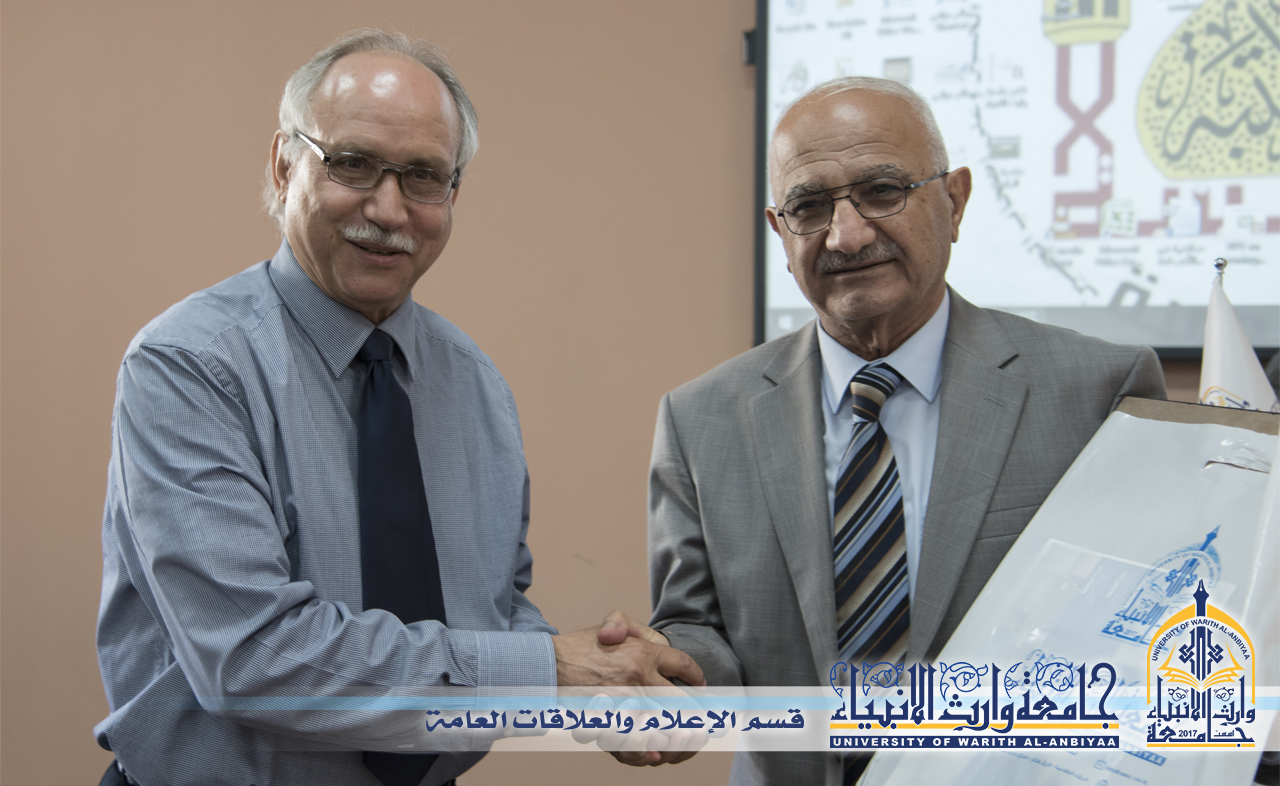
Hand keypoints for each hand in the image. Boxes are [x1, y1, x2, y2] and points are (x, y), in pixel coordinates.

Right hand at [575, 611, 704, 765]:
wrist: (546, 667)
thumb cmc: (580, 647)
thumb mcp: (611, 625)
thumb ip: (635, 627)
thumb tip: (654, 642)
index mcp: (642, 652)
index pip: (683, 665)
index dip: (696, 676)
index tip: (700, 684)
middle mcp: (638, 678)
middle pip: (681, 701)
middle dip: (695, 713)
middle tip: (704, 721)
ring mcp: (623, 703)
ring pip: (662, 726)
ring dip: (677, 736)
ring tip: (688, 740)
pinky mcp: (609, 723)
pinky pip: (635, 743)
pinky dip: (647, 751)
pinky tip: (655, 754)